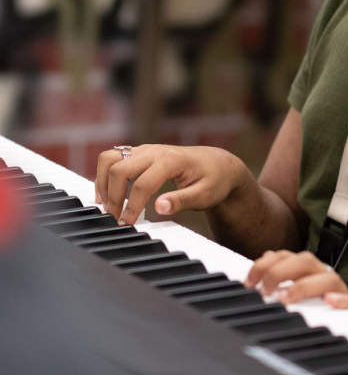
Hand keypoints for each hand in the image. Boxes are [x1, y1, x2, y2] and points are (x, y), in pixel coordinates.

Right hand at [95, 144, 245, 224]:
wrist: (217, 164)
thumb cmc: (213, 180)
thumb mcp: (204, 195)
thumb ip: (181, 201)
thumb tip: (159, 208)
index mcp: (171, 159)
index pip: (142, 183)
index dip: (131, 206)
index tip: (126, 225)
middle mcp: (154, 151)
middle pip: (119, 168)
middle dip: (113, 196)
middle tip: (114, 219)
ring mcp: (145, 149)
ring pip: (110, 158)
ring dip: (103, 182)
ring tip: (106, 206)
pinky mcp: (140, 153)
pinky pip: (113, 158)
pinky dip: (105, 175)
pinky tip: (106, 194)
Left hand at [245, 249, 347, 313]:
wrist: (344, 322)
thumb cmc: (312, 301)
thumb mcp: (292, 284)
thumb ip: (279, 271)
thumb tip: (265, 256)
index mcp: (305, 267)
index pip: (285, 256)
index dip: (265, 265)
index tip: (249, 282)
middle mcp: (321, 273)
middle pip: (304, 261)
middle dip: (280, 272)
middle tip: (264, 291)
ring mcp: (339, 289)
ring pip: (328, 278)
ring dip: (305, 287)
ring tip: (286, 298)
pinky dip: (343, 301)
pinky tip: (330, 301)